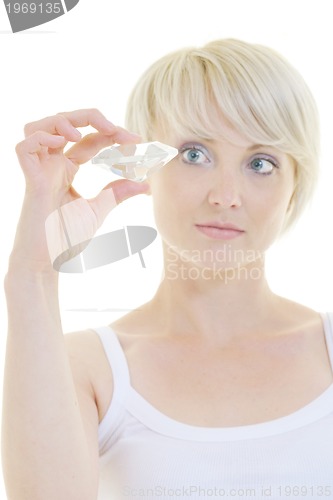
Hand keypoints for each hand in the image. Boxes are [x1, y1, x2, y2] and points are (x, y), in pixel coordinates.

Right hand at [11, 109, 149, 271]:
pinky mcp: (31, 182)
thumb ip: (117, 193)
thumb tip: (144, 183)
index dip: (113, 134)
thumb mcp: (98, 210)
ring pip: (39, 126)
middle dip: (92, 118)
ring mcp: (40, 171)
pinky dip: (40, 138)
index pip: (89, 139)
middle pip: (65, 122)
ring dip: (62, 121)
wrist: (48, 263)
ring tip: (82, 133)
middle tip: (119, 132)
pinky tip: (61, 143)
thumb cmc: (65, 238)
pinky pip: (24, 147)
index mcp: (67, 168)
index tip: (137, 141)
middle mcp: (52, 165)